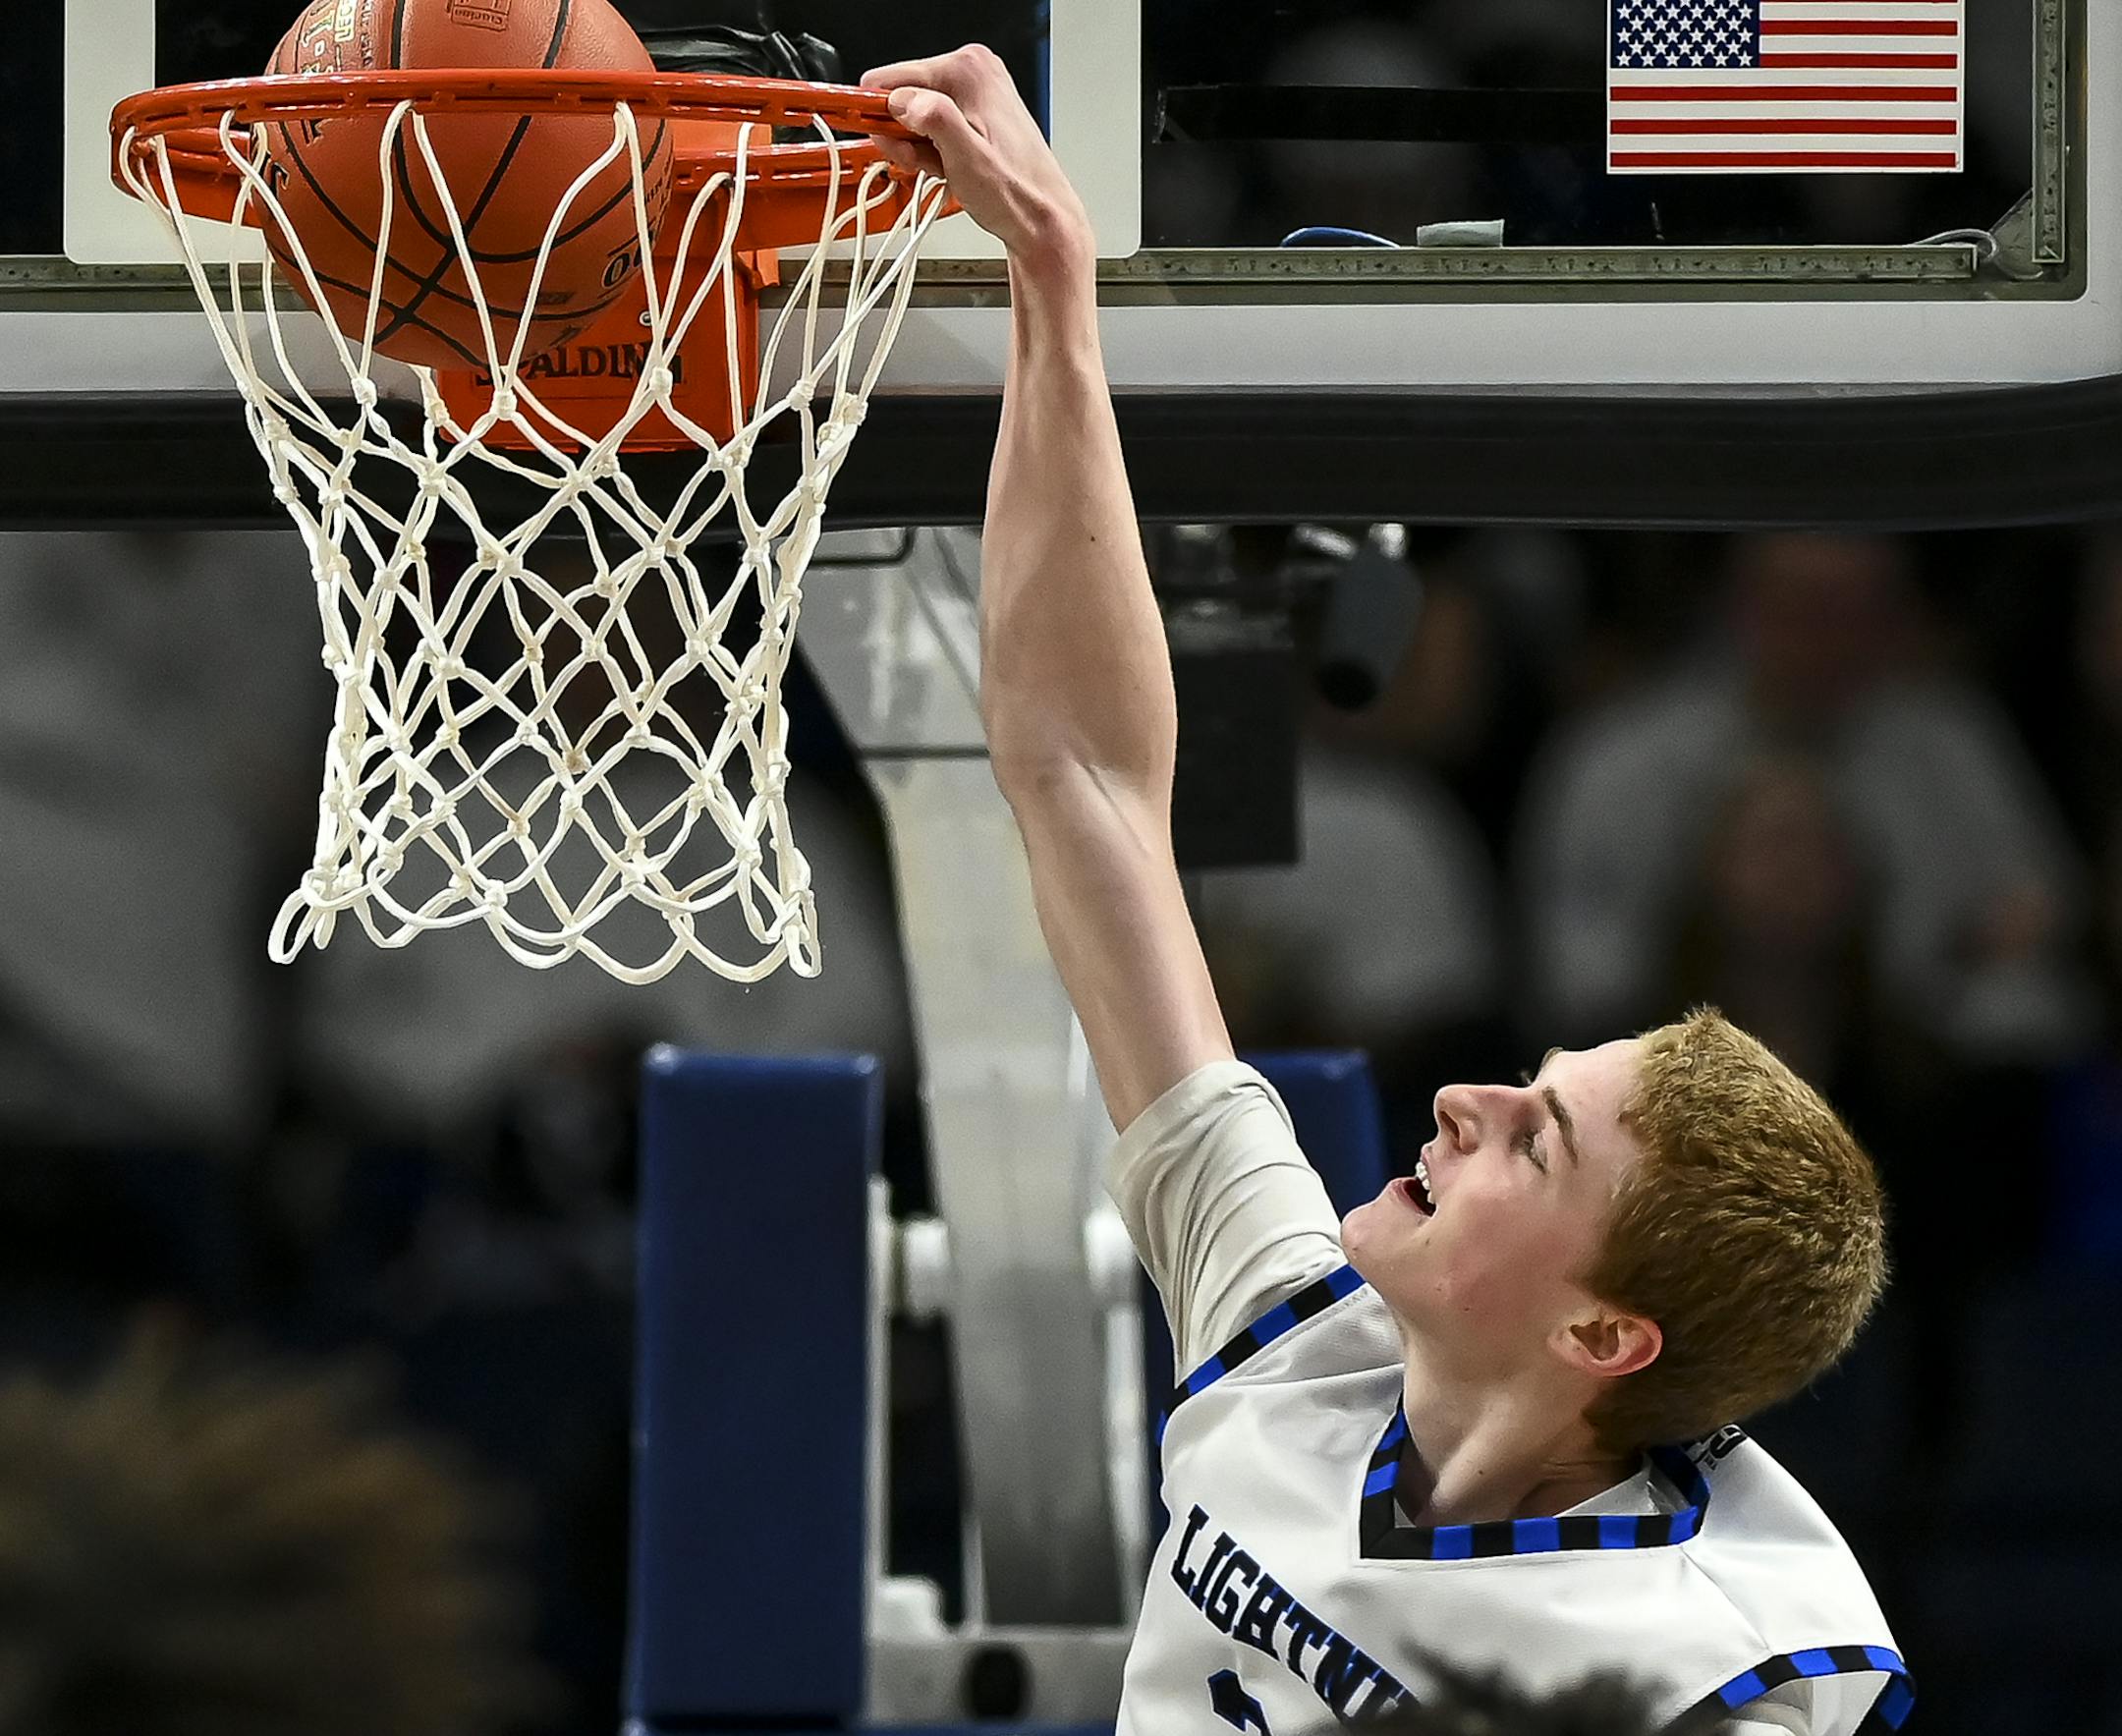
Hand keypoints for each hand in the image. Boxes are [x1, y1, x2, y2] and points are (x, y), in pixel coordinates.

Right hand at [860, 45, 1092, 266]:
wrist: (1041, 218)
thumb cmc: (1014, 192)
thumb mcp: (966, 157)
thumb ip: (933, 121)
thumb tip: (903, 101)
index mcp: (968, 70)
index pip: (892, 78)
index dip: (879, 114)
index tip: (875, 140)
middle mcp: (972, 71)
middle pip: (903, 96)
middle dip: (902, 135)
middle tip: (920, 164)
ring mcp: (975, 92)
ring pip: (915, 114)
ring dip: (916, 147)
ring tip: (941, 168)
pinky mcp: (975, 112)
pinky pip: (932, 126)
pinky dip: (931, 150)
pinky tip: (948, 166)